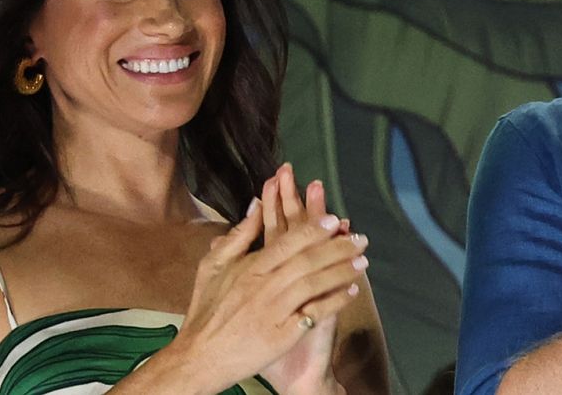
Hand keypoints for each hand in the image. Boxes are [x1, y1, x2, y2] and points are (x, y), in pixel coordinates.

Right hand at [171, 190, 366, 393]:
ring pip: (314, 285)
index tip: (335, 220)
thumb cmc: (206, 309)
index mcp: (249, 268)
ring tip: (362, 261)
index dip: (314, 230)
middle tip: (361, 239)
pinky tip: (351, 292)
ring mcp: (273, 312)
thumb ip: (238, 235)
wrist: (199, 358)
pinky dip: (334, 302)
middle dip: (338, 247)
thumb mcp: (213, 266)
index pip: (287, 242)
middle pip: (307, 261)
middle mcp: (263, 287)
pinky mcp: (281, 337)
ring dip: (341, 271)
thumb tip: (257, 204)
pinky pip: (314, 314)